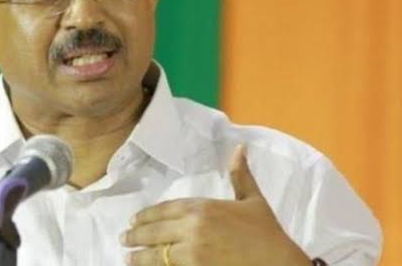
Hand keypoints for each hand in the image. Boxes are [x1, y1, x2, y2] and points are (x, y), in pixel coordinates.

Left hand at [120, 144, 309, 265]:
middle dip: (135, 236)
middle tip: (124, 239)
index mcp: (202, 208)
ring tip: (128, 258)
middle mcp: (192, 228)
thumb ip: (240, 175)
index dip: (146, 215)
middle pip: (154, 232)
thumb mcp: (253, 200)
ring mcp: (192, 253)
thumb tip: (239, 147)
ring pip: (155, 254)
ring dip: (138, 257)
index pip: (164, 210)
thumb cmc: (267, 233)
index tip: (135, 220)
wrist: (278, 263)